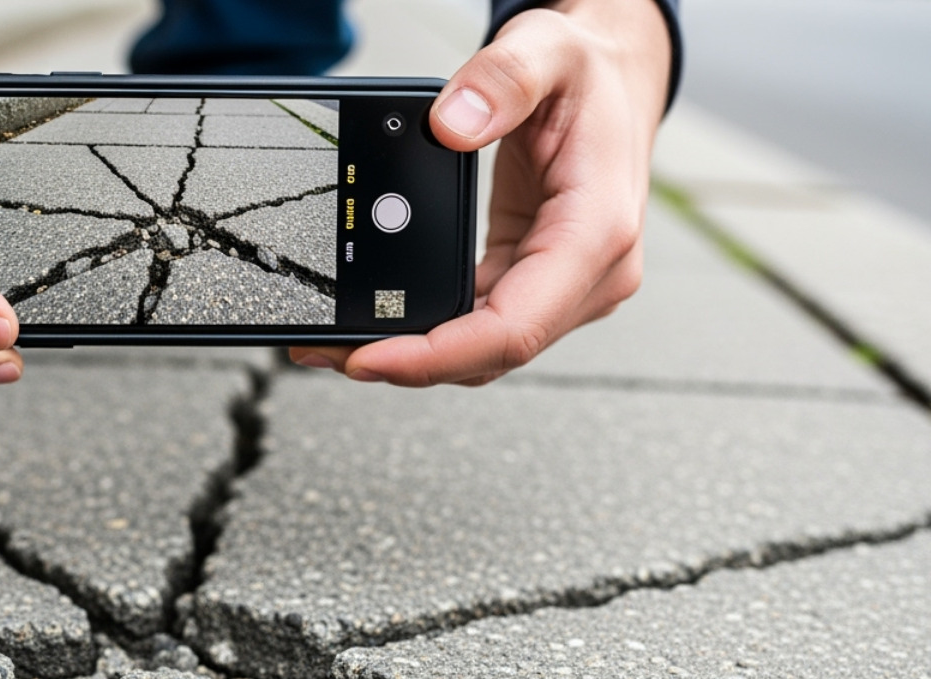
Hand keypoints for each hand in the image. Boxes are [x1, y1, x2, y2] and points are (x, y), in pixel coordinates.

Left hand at [290, 0, 671, 385]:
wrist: (614, 77)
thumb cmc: (590, 74)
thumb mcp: (549, 50)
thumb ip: (503, 79)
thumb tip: (451, 124)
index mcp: (597, 232)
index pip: (513, 328)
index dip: (437, 356)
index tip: (370, 358)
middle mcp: (589, 274)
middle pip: (490, 353)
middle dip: (408, 364)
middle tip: (330, 352)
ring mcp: (563, 284)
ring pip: (481, 350)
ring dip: (414, 355)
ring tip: (341, 341)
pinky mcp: (534, 280)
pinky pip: (478, 323)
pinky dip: (431, 332)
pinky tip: (384, 322)